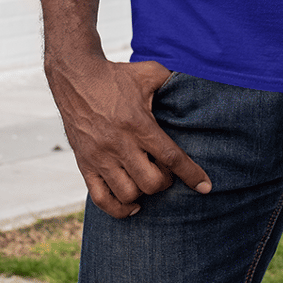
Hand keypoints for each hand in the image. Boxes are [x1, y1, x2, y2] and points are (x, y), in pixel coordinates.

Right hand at [45, 56, 210, 218]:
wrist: (77, 78)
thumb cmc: (118, 76)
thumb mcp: (149, 73)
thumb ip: (173, 81)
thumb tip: (195, 85)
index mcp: (138, 124)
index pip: (170, 157)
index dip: (190, 174)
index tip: (205, 187)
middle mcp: (119, 144)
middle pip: (150, 182)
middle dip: (165, 182)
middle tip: (166, 172)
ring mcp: (100, 157)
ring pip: (127, 194)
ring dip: (143, 193)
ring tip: (147, 181)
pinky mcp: (85, 165)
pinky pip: (101, 199)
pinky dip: (118, 209)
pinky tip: (132, 204)